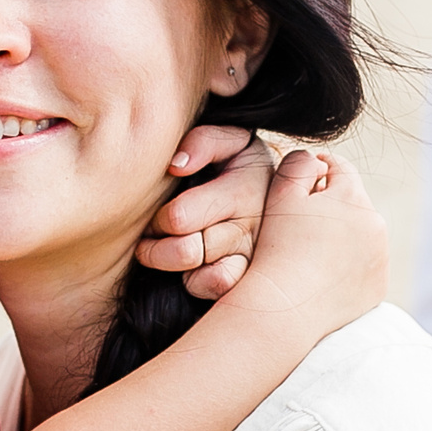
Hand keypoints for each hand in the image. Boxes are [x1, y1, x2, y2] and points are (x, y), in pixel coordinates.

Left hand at [137, 126, 267, 299]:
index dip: (158, 220)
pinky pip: (216, 288)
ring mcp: (253, 255)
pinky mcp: (250, 276)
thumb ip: (204, 142)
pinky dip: (197, 282)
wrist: (279, 194)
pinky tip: (193, 266)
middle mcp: (251, 225)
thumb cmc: (238, 166)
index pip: (181, 218)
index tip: (156, 214)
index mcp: (244, 188)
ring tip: (165, 251)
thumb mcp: (231, 142)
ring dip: (173, 264)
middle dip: (156, 247)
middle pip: (185, 251)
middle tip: (151, 235)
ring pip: (203, 274)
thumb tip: (176, 165)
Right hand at [221, 148, 388, 330]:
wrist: (285, 309)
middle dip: (331, 207)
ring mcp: (381, 258)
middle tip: (300, 226)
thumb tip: (318, 161)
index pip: (340, 169)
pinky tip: (322, 275)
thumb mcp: (281, 194)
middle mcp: (376, 224)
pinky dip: (348, 265)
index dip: (316, 173)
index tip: (299, 189)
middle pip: (353, 202)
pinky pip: (364, 265)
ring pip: (360, 234)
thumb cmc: (277, 250)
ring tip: (310, 252)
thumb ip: (299, 164)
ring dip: (341, 236)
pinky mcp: (378, 286)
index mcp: (354, 197)